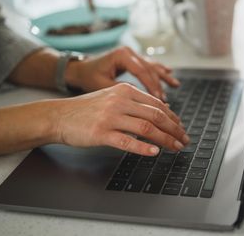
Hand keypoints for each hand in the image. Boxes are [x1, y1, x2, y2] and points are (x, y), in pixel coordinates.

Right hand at [54, 83, 188, 154]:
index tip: (181, 127)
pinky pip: (127, 142)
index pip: (156, 104)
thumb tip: (161, 111)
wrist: (59, 116)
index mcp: (125, 90)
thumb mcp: (111, 97)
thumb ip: (134, 102)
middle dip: (174, 129)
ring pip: (146, 128)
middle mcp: (119, 101)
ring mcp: (110, 117)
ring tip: (175, 147)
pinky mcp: (101, 133)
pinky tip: (154, 153)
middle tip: (184, 140)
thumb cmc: (86, 109)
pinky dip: (143, 148)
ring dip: (165, 140)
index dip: (173, 117)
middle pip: (156, 115)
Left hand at [65, 46, 178, 99]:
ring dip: (163, 78)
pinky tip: (169, 74)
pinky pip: (149, 65)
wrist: (77, 70)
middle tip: (166, 100)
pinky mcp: (131, 59)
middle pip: (150, 69)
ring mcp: (131, 54)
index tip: (159, 99)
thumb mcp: (102, 86)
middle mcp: (129, 52)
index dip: (152, 86)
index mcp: (121, 55)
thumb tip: (141, 103)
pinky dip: (159, 72)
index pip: (142, 71)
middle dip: (159, 85)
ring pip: (152, 66)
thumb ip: (121, 92)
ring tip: (175, 85)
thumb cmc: (87, 77)